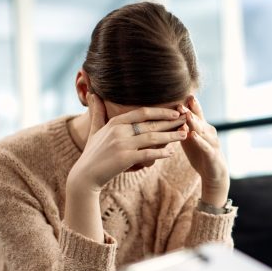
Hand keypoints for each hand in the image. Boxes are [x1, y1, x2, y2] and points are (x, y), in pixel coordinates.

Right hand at [68, 93, 186, 191]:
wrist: (85, 176)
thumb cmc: (92, 154)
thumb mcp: (94, 131)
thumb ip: (97, 113)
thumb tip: (93, 94)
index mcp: (115, 123)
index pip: (142, 112)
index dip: (160, 112)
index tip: (175, 112)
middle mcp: (119, 131)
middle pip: (151, 124)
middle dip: (171, 122)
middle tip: (186, 120)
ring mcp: (122, 144)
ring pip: (152, 137)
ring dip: (171, 136)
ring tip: (185, 134)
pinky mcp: (125, 159)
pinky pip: (148, 154)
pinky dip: (161, 153)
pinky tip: (171, 152)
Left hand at [178, 96, 228, 207]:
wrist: (214, 173)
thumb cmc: (200, 154)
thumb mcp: (189, 140)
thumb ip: (182, 128)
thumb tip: (169, 116)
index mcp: (202, 127)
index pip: (196, 113)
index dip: (190, 104)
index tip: (182, 93)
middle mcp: (208, 132)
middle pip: (198, 119)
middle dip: (190, 110)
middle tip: (181, 102)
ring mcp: (211, 142)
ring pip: (202, 131)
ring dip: (195, 122)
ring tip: (187, 115)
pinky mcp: (212, 154)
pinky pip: (205, 146)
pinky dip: (199, 140)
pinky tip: (192, 135)